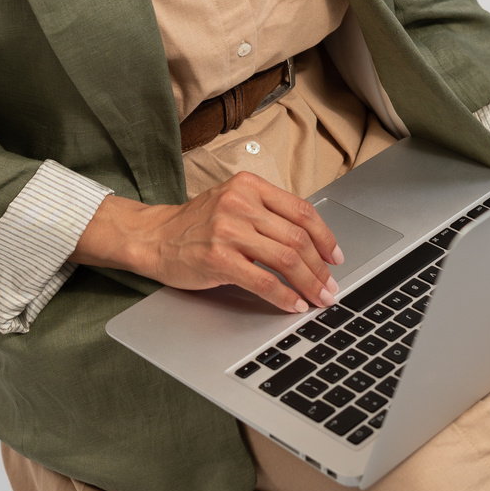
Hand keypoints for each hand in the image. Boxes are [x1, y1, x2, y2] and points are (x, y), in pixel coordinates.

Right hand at [71, 172, 343, 313]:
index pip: (301, 211)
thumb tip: (311, 244)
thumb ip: (267, 214)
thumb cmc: (195, 225)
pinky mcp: (218, 258)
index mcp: (249, 186)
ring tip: (319, 298)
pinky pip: (263, 280)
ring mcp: (228, 230)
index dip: (325, 237)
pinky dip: (284, 296)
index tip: (335, 257)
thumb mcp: (233, 203)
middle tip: (330, 286)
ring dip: (309, 283)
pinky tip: (293, 304)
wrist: (153, 237)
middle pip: (297, 237)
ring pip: (286, 258)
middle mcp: (240, 204)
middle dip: (320, 267)